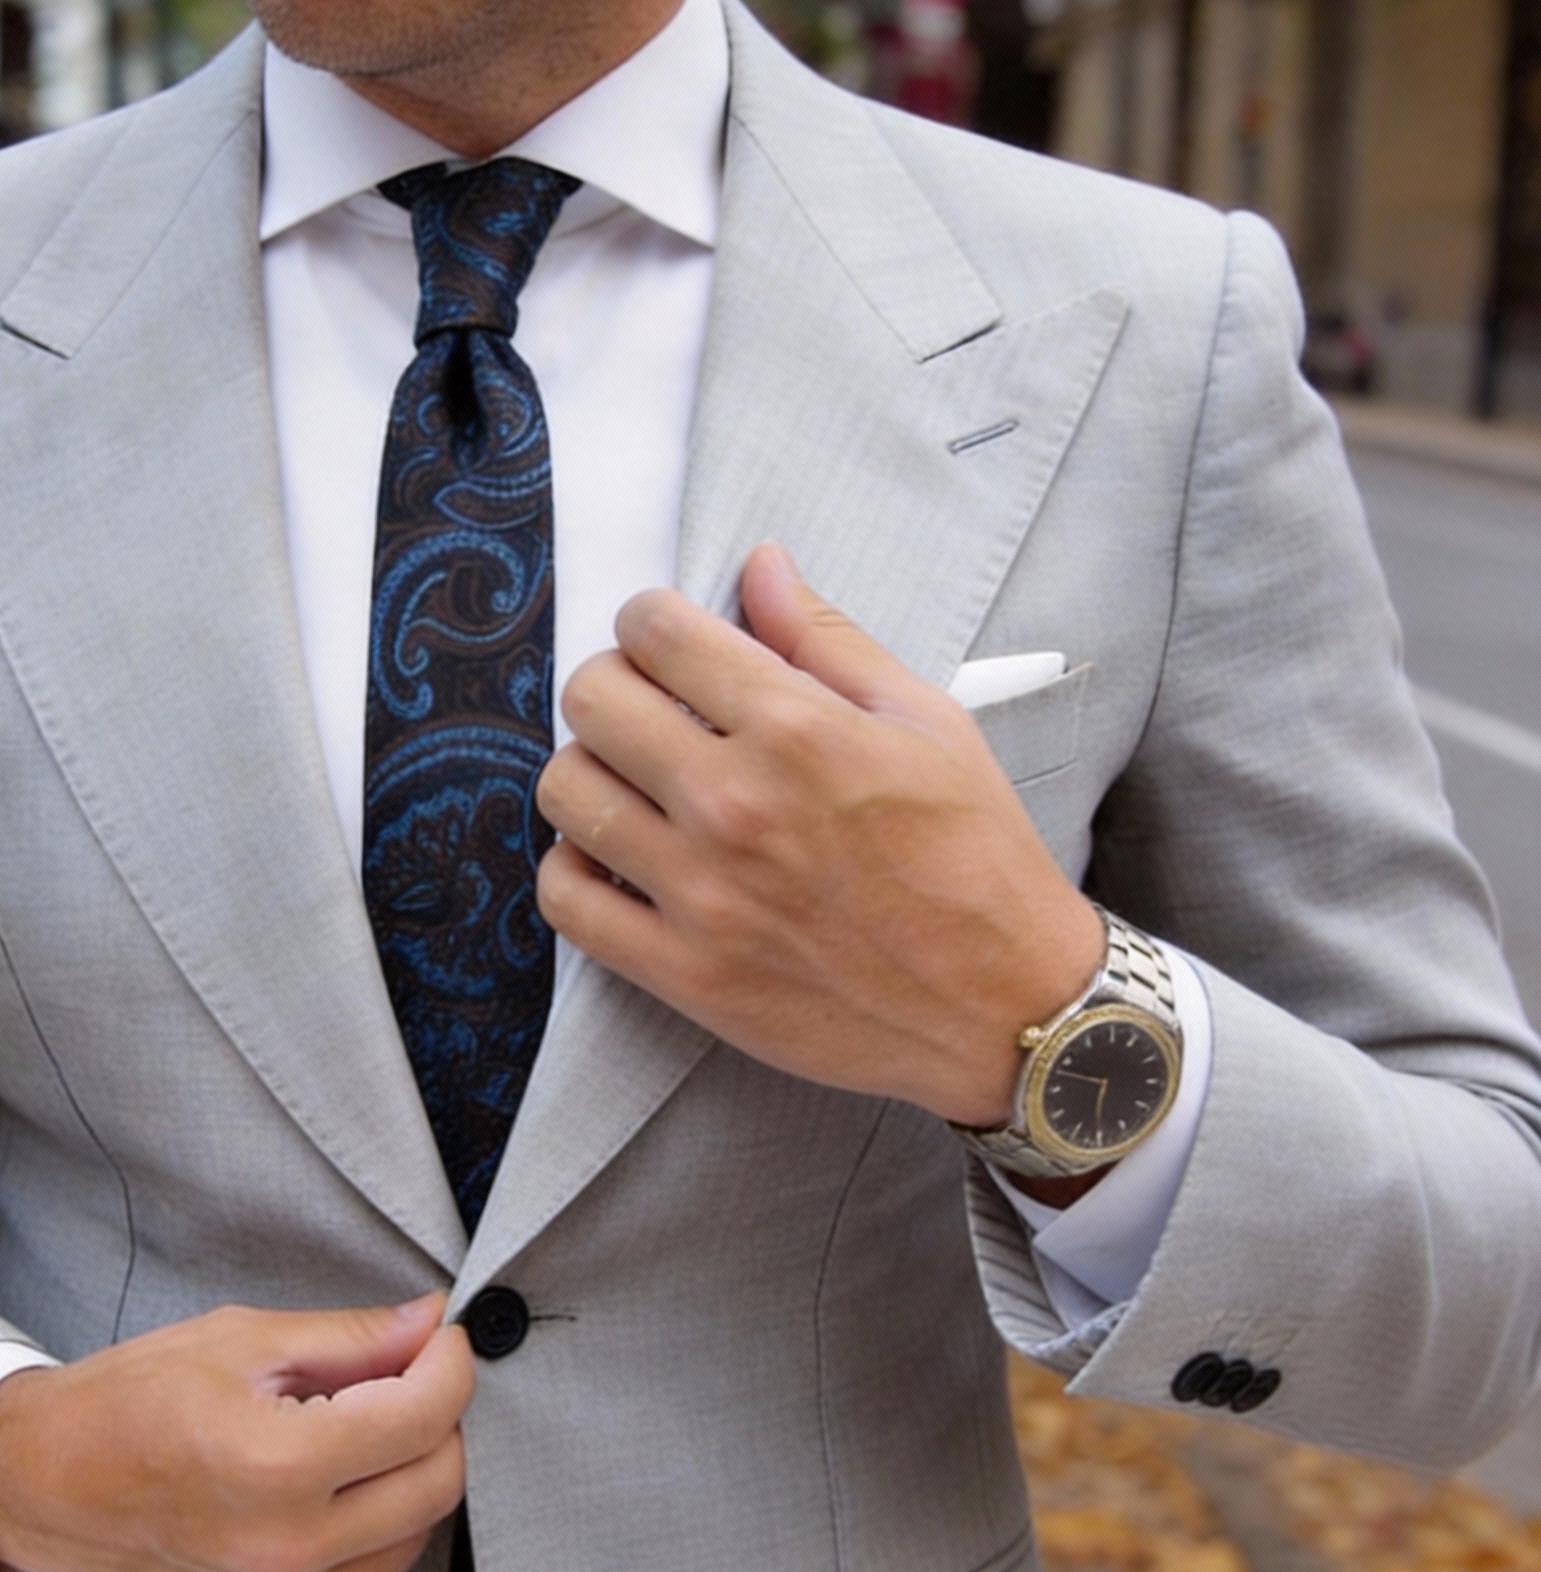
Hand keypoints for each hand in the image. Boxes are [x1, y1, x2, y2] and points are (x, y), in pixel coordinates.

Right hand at [0, 1294, 473, 1571]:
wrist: (38, 1486)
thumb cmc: (127, 1402)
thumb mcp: (239, 1341)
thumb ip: (349, 1338)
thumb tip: (431, 1324)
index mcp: (276, 1465)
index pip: (424, 1416)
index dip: (448, 1365)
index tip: (441, 1342)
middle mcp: (285, 1551)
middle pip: (436, 1484)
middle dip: (438, 1421)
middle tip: (404, 1382)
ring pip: (411, 1540)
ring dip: (406, 1481)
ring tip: (352, 1438)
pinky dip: (370, 1538)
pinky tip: (327, 1497)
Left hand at [535, 543, 1103, 1128]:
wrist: (1003, 1006)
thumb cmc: (976, 860)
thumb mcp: (927, 723)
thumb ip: (828, 640)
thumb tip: (760, 565)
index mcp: (798, 730)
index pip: (657, 631)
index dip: (652, 621)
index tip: (668, 643)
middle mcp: (736, 805)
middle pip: (592, 700)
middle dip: (613, 685)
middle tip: (648, 709)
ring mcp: (702, 894)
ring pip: (568, 792)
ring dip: (589, 771)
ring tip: (633, 784)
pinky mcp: (685, 972)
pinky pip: (567, 900)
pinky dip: (574, 869)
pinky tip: (617, 859)